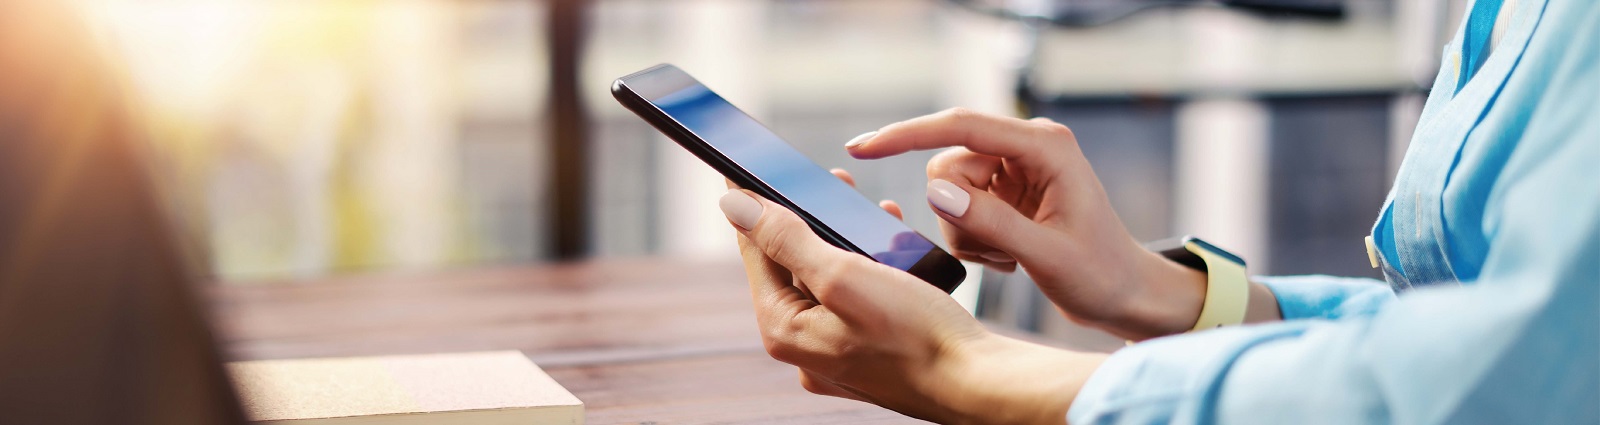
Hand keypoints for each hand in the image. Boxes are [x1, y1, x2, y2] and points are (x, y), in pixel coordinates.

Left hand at [719, 173, 1103, 423]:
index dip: (753, 206)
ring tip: (866, 207)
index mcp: (785, 331)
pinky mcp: (870, 351)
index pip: (755, 253)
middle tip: (826, 179)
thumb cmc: (916, 335)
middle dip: (808, 218)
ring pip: (827, 279)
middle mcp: (805, 346)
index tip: (746, 169)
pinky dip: (870, 267)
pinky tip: (891, 245)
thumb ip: (787, 238)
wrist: (977, 383)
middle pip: (791, 265)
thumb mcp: (844, 275)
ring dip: (844, 239)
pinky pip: (857, 298)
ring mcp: (837, 352)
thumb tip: (735, 205)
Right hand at [846, 108, 1249, 339]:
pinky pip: (958, 207)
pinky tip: (1009, 254)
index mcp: (1045, 146)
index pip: (961, 127)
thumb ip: (989, 220)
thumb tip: (935, 190)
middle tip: (998, 249)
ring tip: (1008, 255)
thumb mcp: (1044, 253)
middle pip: (948, 165)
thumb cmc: (1101, 274)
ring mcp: (1016, 169)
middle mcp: (1028, 147)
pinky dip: (973, 238)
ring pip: (948, 189)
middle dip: (958, 213)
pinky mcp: (1007, 191)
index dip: (907, 134)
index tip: (863, 148)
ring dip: (966, 231)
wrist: (1126, 294)